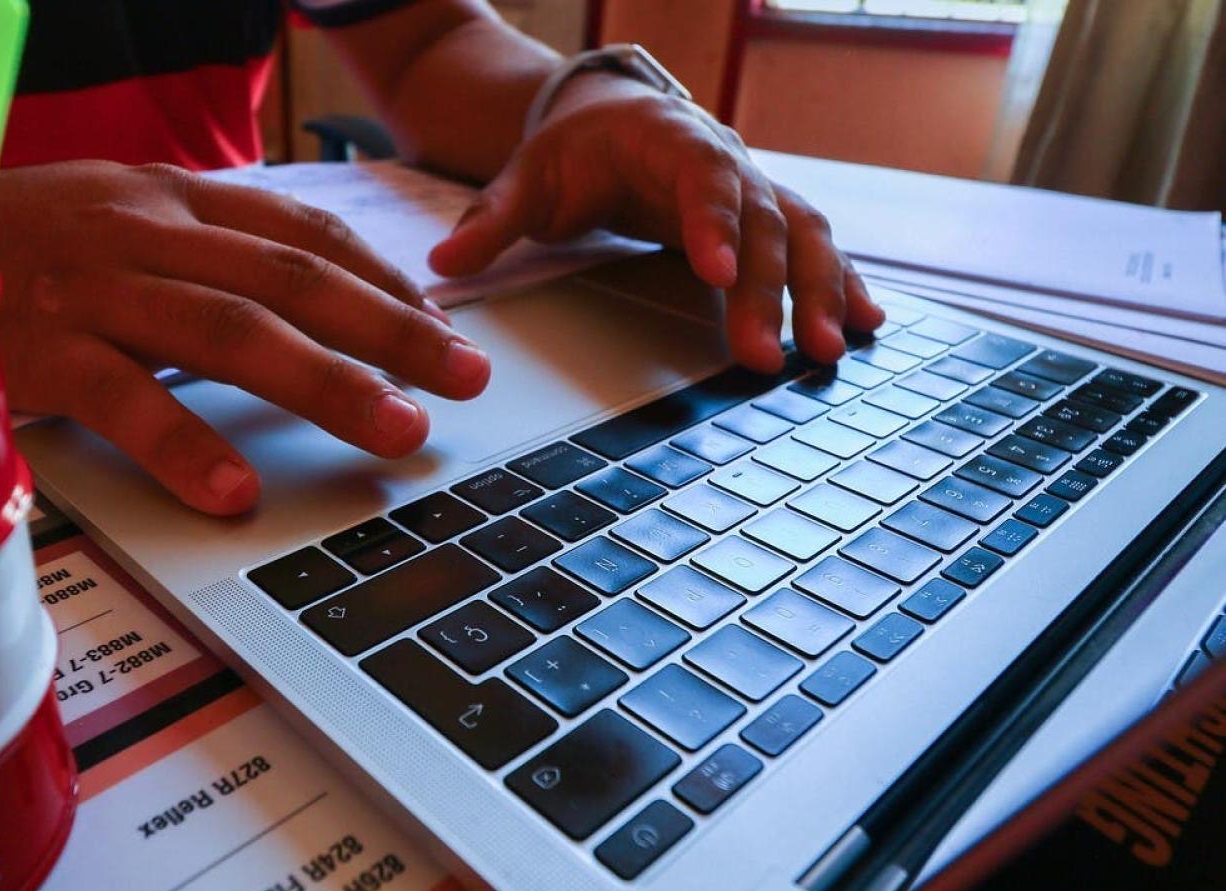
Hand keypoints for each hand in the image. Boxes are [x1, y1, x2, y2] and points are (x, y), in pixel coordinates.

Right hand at [0, 161, 490, 515]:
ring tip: (396, 428)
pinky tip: (237, 493)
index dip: (382, 281)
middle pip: (292, 280)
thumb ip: (200, 249)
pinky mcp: (37, 353)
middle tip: (464, 376)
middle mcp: (145, 236)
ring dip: (324, 382)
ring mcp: (93, 292)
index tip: (443, 326)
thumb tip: (300, 294)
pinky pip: (123, 400)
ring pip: (231, 331)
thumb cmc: (10, 244)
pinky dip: (184, 446)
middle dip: (390, 329)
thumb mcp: (113, 217)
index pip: (302, 234)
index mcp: (171, 203)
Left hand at [429, 80, 882, 372]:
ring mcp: (755, 188)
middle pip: (757, 222)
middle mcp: (724, 161)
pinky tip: (868, 325)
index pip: (699, 178)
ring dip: (821, 291)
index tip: (716, 271)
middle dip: (768, 289)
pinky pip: (815, 247)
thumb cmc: (576, 149)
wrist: (619, 117)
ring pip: (800, 236)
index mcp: (666, 140)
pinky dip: (845, 282)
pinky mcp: (768, 218)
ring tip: (829, 351)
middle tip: (769, 354)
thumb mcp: (528, 176)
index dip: (711, 222)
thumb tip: (441, 266)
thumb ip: (491, 220)